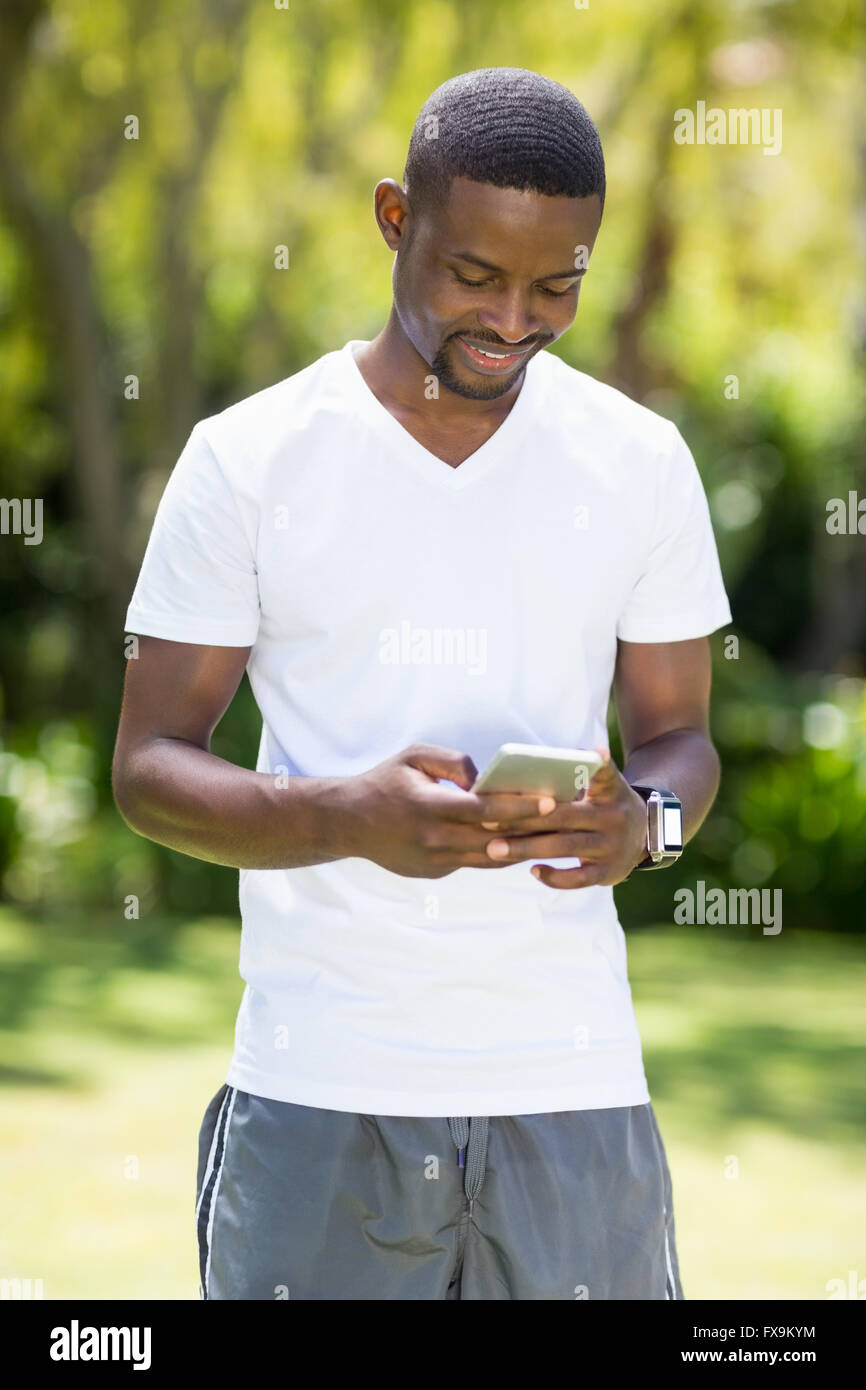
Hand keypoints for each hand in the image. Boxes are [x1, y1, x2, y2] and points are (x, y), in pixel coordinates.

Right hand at [341, 743, 558, 878]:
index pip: (486, 810)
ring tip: (551, 835)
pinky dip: (496, 854)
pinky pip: (472, 863)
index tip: (551, 801)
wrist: (348, 822)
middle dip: (532, 830)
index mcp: (430, 807)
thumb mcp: (414, 757)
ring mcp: (434, 862)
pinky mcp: (434, 874)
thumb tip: (485, 780)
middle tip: (565, 820)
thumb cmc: (385, 782)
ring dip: (521, 848)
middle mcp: (434, 840)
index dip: (520, 806)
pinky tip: (519, 844)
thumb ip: (453, 763)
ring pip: (489, 858)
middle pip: (495, 839)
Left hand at [478, 748, 648, 889]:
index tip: (592, 752)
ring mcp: (611, 846)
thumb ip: (576, 780)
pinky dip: (554, 876)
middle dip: (523, 818)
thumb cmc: (606, 805)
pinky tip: (532, 870)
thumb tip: (524, 775)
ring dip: (526, 848)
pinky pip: (577, 878)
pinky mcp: (608, 872)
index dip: (599, 763)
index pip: (605, 773)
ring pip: (564, 847)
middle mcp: (613, 817)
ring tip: (494, 848)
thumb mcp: (604, 787)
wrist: (646, 835)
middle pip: (563, 816)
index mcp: (610, 790)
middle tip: (488, 819)